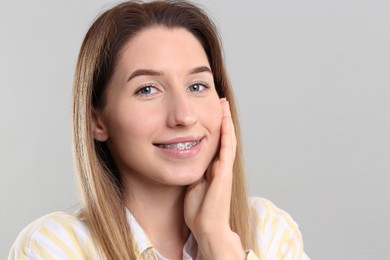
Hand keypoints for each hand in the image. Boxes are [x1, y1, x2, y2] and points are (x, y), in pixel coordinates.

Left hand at [184, 98, 245, 258]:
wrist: (207, 226)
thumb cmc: (199, 209)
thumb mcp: (193, 184)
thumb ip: (194, 171)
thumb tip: (184, 160)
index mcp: (213, 167)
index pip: (215, 141)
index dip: (215, 125)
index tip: (211, 110)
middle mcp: (221, 165)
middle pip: (224, 136)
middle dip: (222, 118)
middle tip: (221, 101)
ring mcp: (224, 167)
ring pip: (228, 138)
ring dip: (226, 121)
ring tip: (224, 104)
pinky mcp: (224, 172)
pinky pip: (227, 148)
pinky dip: (226, 133)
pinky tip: (224, 120)